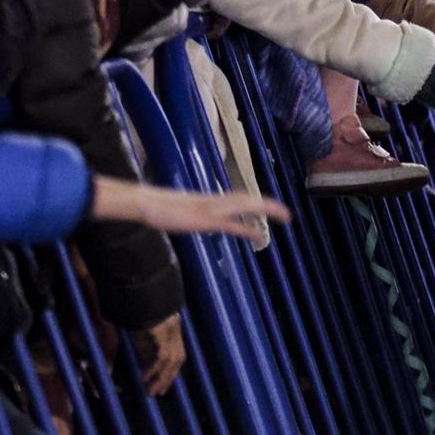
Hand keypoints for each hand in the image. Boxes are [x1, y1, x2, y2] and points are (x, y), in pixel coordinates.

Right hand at [90, 176, 288, 236]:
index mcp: (210, 199)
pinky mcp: (205, 221)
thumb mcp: (181, 209)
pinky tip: (260, 237)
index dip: (256, 202)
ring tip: (285, 217)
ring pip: (246, 207)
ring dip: (267, 211)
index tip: (270, 208)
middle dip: (269, 206)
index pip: (240, 197)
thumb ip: (194, 213)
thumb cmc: (158, 206)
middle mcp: (215, 201)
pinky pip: (232, 225)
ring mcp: (211, 209)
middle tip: (288, 214)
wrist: (147, 202)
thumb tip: (197, 218)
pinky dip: (248, 230)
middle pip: (249, 199)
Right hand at [131, 314, 186, 396]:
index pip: (177, 353)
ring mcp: (170, 329)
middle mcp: (174, 329)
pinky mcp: (162, 330)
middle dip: (168, 377)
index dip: (172, 370)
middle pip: (178, 358)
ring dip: (161, 377)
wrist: (137, 290)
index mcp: (173, 327)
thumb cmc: (136, 308)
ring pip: (171, 360)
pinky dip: (153, 368)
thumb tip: (146, 361)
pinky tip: (144, 377)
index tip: (164, 384)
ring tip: (150, 391)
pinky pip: (160, 355)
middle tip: (158, 393)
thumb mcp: (142, 329)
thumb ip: (146, 344)